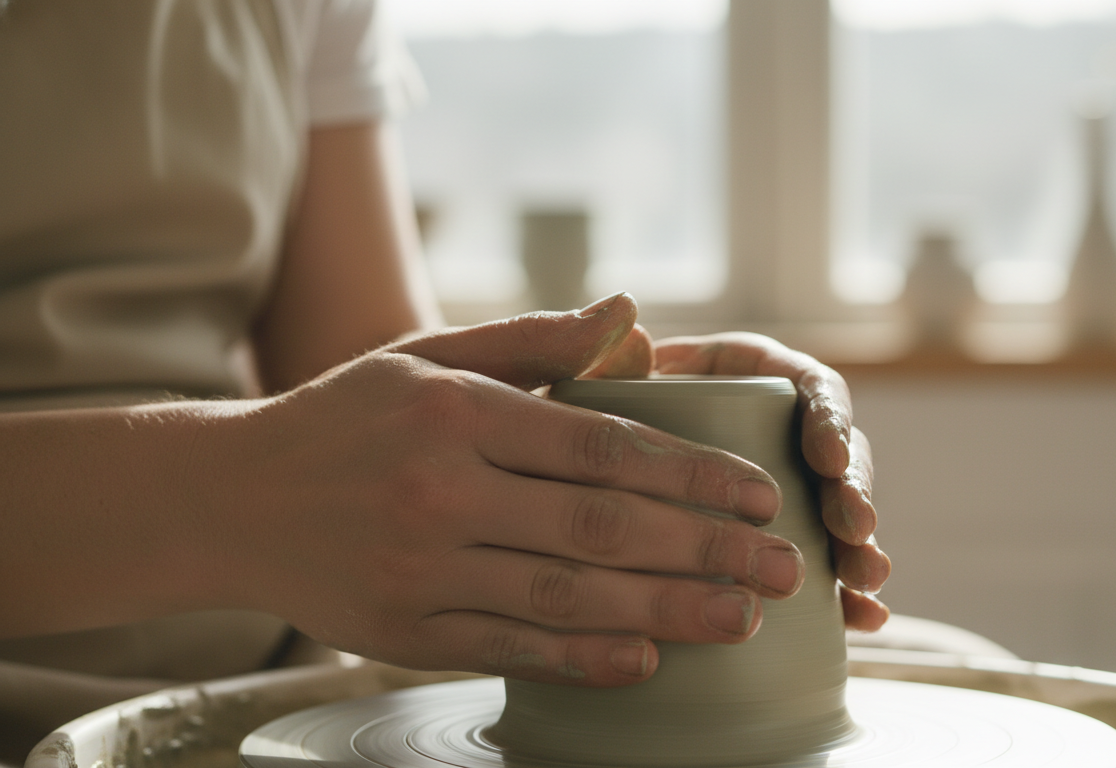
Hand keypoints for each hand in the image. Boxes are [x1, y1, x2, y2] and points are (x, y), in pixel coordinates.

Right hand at [216, 294, 804, 685]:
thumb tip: (630, 311)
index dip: (690, 472)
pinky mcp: (403, 631)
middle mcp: (440, 492)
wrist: (230, 498)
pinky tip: (647, 660)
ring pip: (566, 595)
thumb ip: (534, 340)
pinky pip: (508, 648)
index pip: (601, 445)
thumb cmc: (347, 417)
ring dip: (666, 609)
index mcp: (457, 413)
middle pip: (601, 527)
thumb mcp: (429, 356)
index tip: (759, 492)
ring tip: (743, 617)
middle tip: (784, 567)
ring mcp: (420, 569)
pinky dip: (582, 659)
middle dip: (705, 548)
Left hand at [590, 330, 891, 630]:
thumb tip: (628, 325)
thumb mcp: (583, 389)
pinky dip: (847, 594)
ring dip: (858, 546)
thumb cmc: (575, 426)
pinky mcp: (773, 545)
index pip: (808, 386)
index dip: (828, 419)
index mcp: (746, 375)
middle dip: (852, 495)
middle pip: (836, 455)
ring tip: (864, 582)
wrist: (563, 489)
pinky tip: (865, 618)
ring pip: (838, 513)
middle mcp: (774, 430)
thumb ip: (599, 356)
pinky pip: (822, 568)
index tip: (828, 459)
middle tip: (853, 533)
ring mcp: (780, 490)